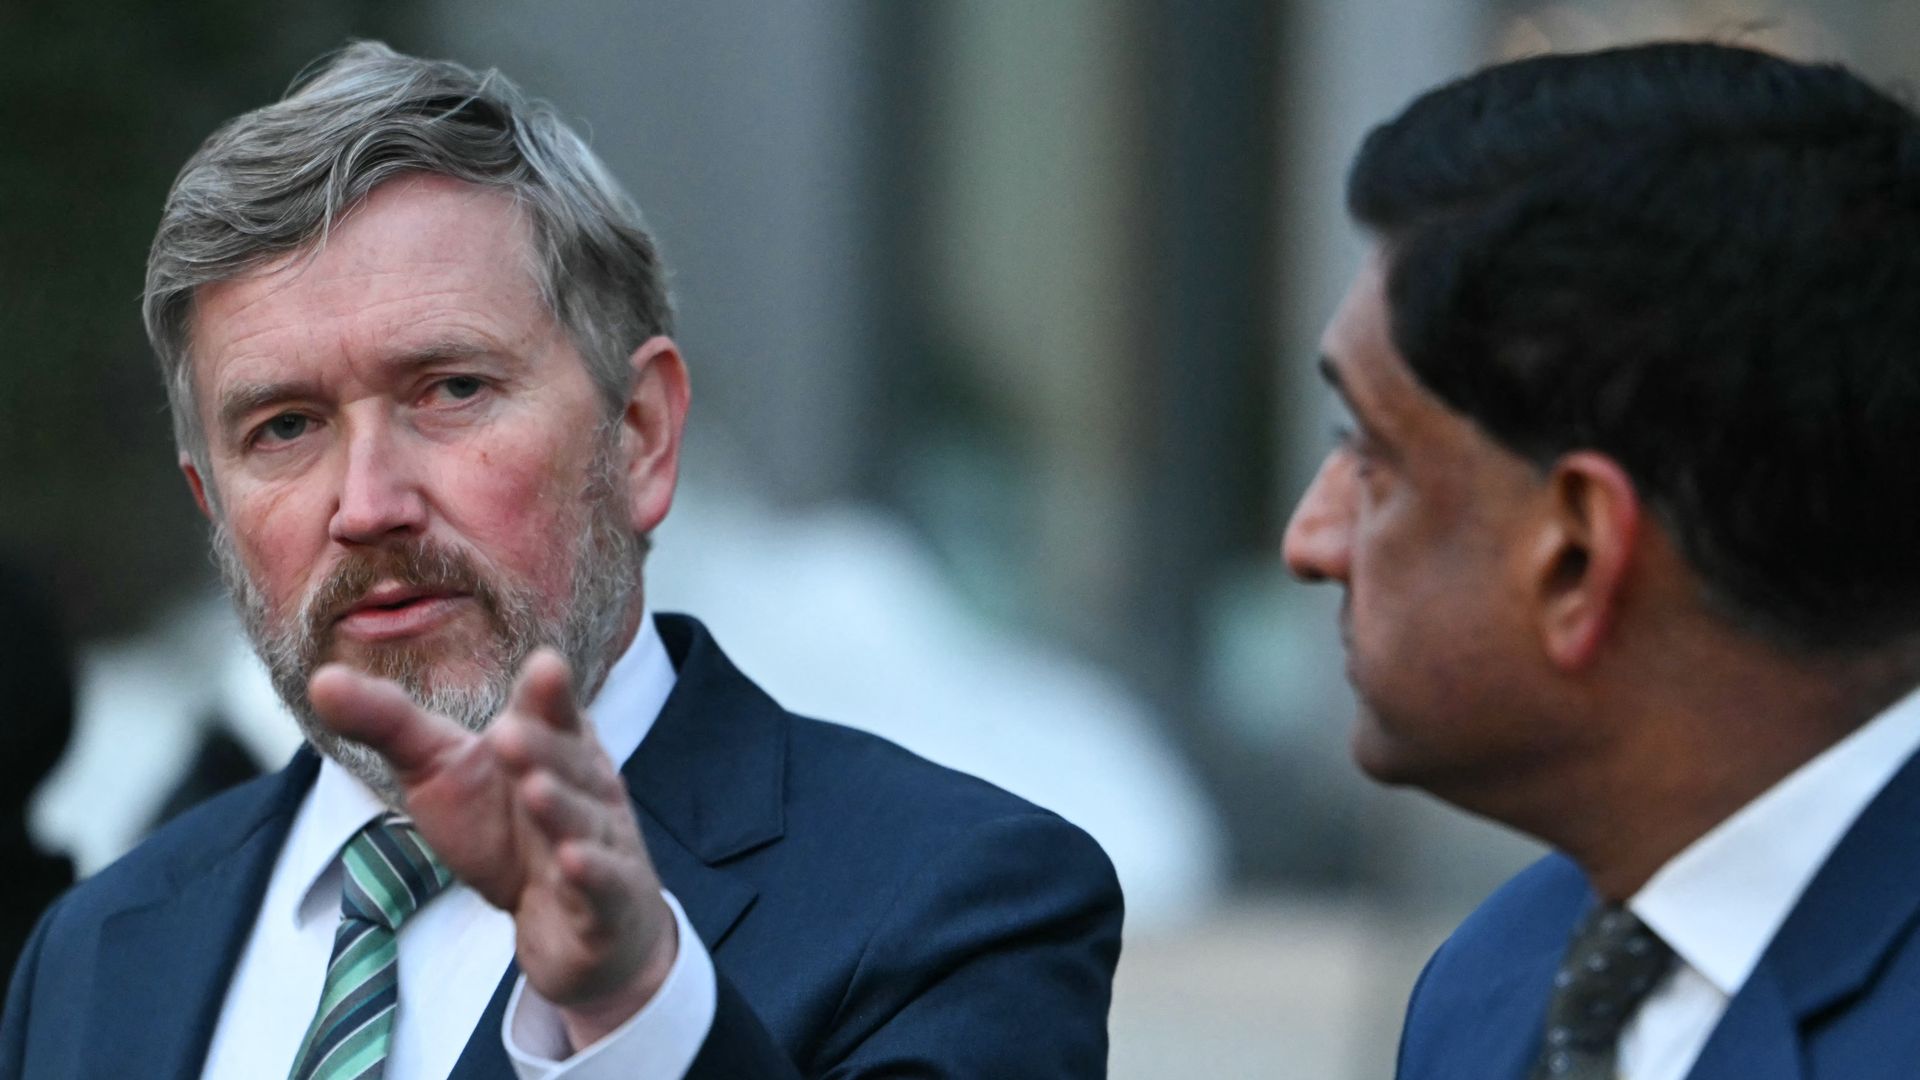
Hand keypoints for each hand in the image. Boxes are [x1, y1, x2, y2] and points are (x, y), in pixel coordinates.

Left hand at [308, 647, 676, 1049]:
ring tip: (534, 789)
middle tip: (506, 733)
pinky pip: (606, 888)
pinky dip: (595, 875)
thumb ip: (389, 722)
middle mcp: (588, 789)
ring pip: (585, 823)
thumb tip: (320, 679)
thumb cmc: (503, 832)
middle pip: (567, 764)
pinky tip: (574, 862)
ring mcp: (605, 846)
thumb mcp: (438, 771)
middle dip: (541, 749)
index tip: (543, 666)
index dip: (549, 696)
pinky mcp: (611, 907)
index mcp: (556, 746)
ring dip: (563, 808)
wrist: (564, 927)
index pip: (553, 715)